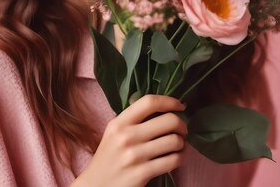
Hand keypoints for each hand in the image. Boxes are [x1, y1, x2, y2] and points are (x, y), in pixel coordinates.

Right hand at [72, 95, 186, 186]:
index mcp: (119, 123)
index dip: (169, 101)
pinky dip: (180, 158)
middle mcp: (126, 136)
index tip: (180, 106)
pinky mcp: (142, 173)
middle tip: (182, 130)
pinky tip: (176, 158)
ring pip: (175, 141)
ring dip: (182, 143)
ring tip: (178, 145)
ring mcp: (135, 156)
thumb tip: (163, 108)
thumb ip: (132, 120)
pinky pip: (173, 161)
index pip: (149, 102)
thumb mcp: (113, 132)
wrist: (97, 185)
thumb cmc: (109, 157)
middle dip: (182, 125)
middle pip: (169, 120)